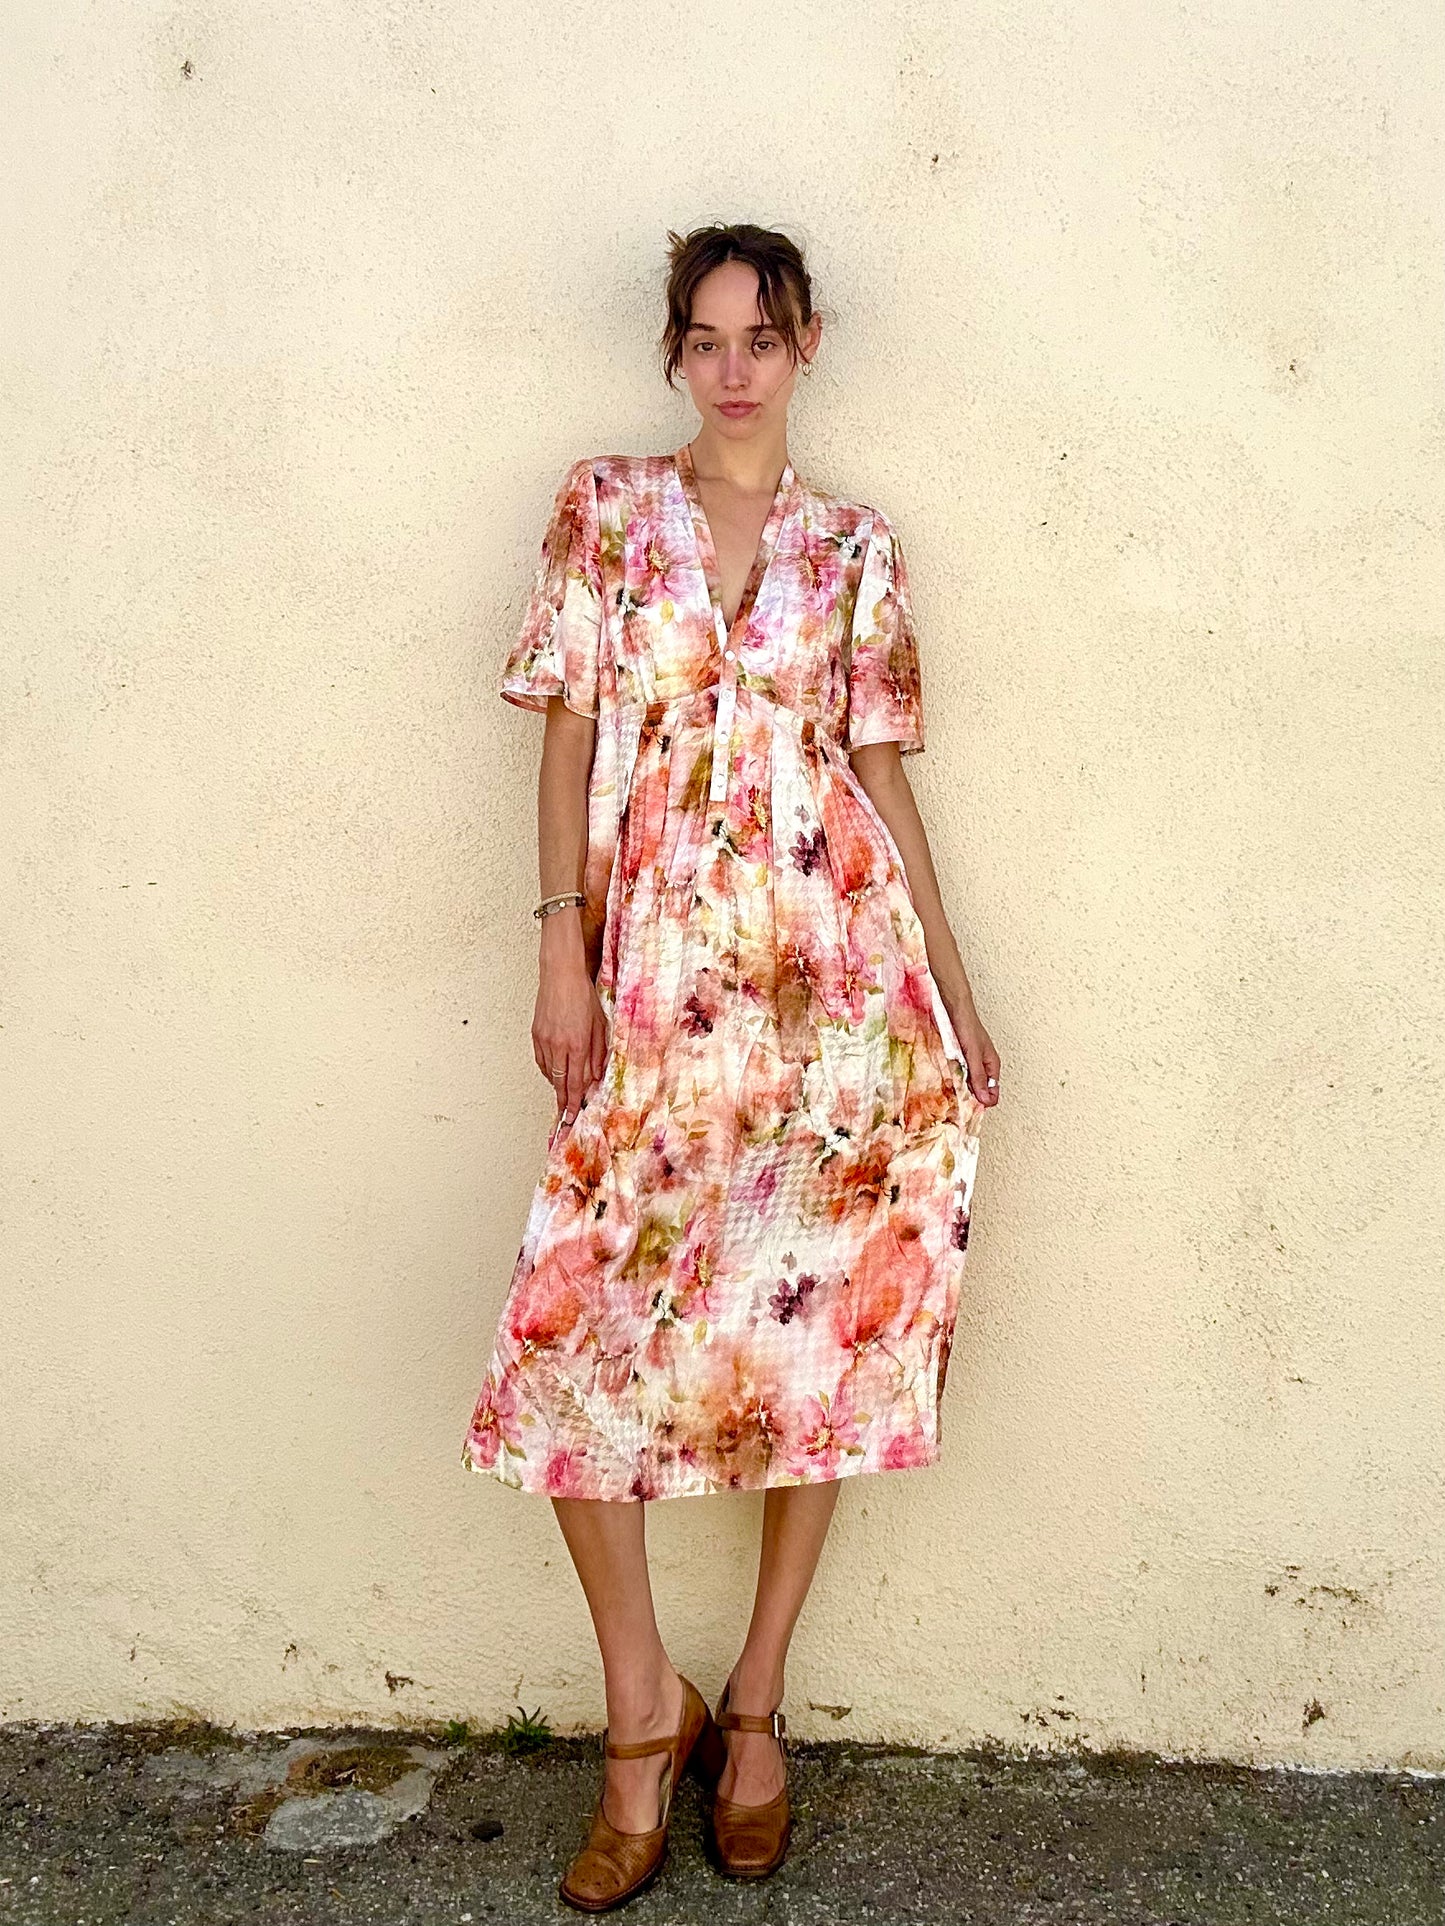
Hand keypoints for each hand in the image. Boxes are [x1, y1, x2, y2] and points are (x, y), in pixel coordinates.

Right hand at [533, 964, 609, 1125]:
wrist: (560, 976)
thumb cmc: (583, 996)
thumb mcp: (599, 1025)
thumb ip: (598, 1053)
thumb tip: (595, 1076)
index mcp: (577, 1044)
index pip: (576, 1083)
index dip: (574, 1103)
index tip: (573, 1117)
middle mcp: (559, 1046)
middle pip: (560, 1084)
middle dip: (563, 1103)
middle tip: (565, 1117)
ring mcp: (545, 1041)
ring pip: (550, 1074)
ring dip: (557, 1086)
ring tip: (564, 1094)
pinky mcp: (536, 1035)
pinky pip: (541, 1061)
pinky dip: (549, 1071)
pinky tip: (555, 1074)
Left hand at [943, 984, 1000, 1107]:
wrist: (954, 1008)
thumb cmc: (968, 1027)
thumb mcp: (973, 1055)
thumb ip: (978, 1077)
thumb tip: (985, 1099)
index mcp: (992, 1066)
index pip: (992, 1095)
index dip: (981, 1104)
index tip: (967, 1109)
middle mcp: (983, 1066)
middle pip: (980, 1091)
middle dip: (969, 1098)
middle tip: (955, 1104)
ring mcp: (971, 1062)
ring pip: (968, 1083)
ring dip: (960, 1089)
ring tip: (948, 1095)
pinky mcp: (960, 1058)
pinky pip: (958, 1074)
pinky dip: (953, 1079)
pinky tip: (944, 1082)